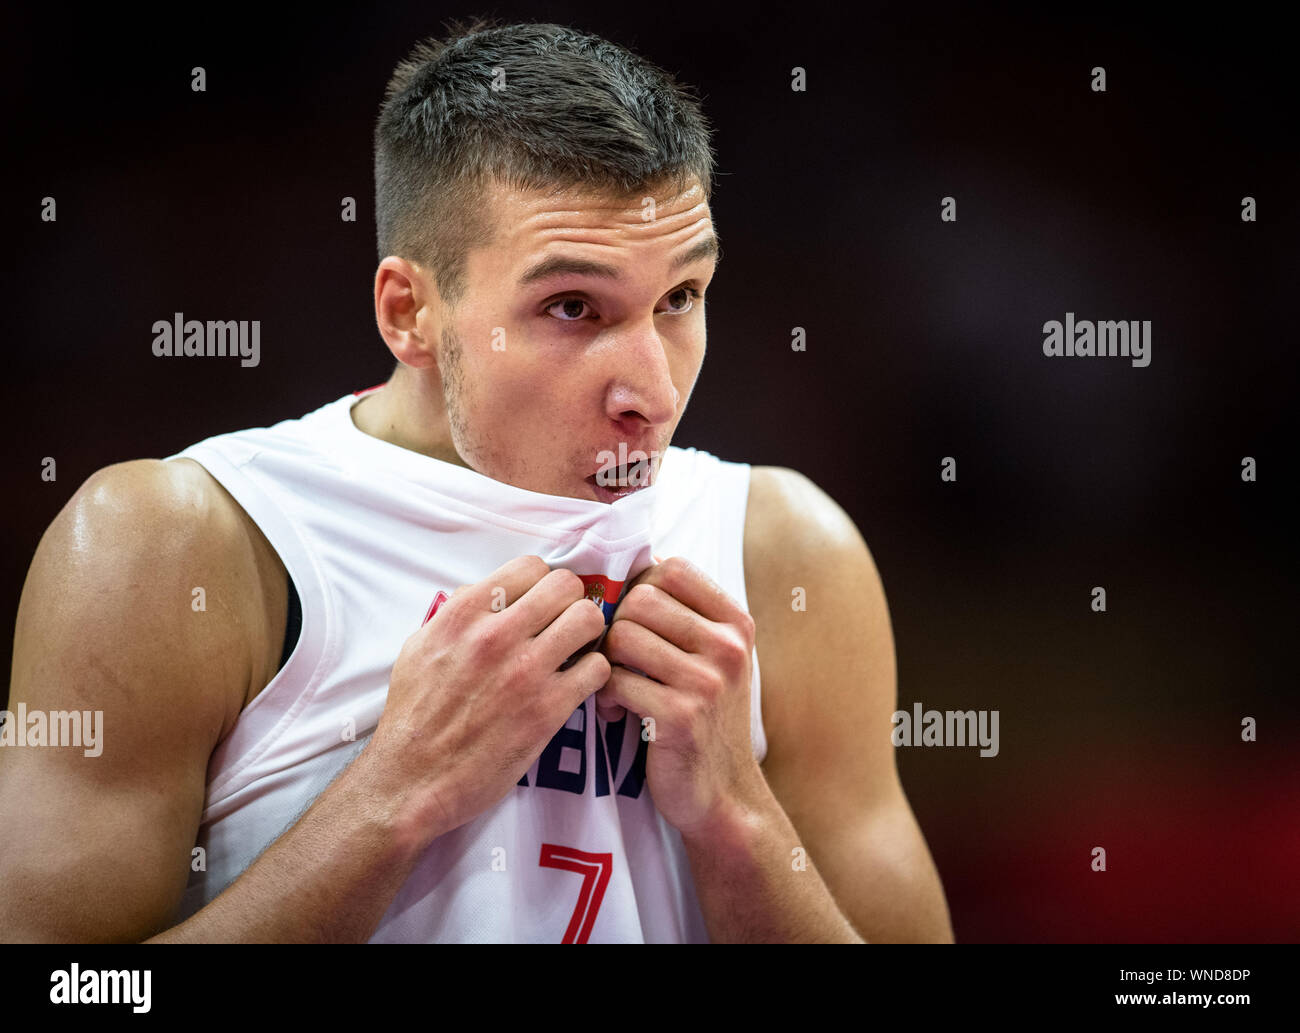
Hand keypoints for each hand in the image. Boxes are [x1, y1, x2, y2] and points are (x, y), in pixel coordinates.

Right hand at [370, 555, 609, 838]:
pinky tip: (577, 685)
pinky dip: (594, 674)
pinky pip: (597, 669)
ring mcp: (525, 672)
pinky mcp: (547, 710)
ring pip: (589, 620)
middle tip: (565, 625)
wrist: (411, 781)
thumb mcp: (420, 647)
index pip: (530, 566)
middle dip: (571, 602)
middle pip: (568, 586)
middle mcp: (495, 635)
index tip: (541, 604)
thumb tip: (485, 590)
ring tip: (576, 652)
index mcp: (463, 614)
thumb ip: (456, 614)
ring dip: (588, 635)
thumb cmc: (414, 715)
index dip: (542, 583)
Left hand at [594, 556, 766, 837]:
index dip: (640, 587)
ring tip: (616, 684)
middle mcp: (728, 647)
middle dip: (616, 627)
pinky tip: (618, 712)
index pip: (672, 569)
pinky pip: (615, 681)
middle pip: (640, 600)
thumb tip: (635, 567)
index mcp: (736, 623)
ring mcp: (707, 682)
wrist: (723, 791)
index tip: (636, 620)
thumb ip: (686, 616)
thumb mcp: (715, 659)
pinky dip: (605, 697)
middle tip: (618, 657)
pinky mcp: (680, 716)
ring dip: (606, 662)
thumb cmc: (706, 716)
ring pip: (622, 637)